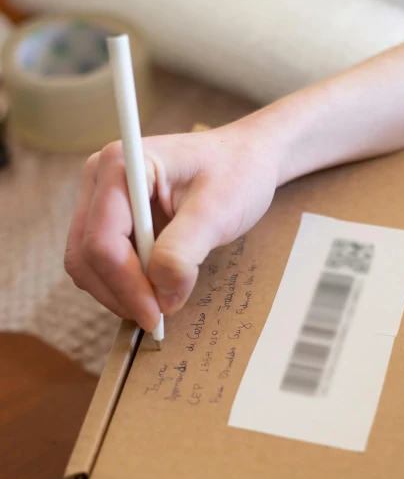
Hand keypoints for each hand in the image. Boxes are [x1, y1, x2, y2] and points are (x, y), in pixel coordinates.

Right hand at [64, 122, 280, 328]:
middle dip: (118, 293)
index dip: (126, 285)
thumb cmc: (235, 174)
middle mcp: (99, 178)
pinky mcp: (109, 218)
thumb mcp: (218, 211)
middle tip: (158, 318)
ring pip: (86, 264)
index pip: (103, 240)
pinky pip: (100, 262)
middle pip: (84, 255)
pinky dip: (122, 284)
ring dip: (118, 292)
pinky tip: (153, 289)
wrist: (244, 160)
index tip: (157, 315)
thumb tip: (161, 296)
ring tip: (160, 302)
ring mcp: (99, 198)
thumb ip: (185, 251)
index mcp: (121, 164)